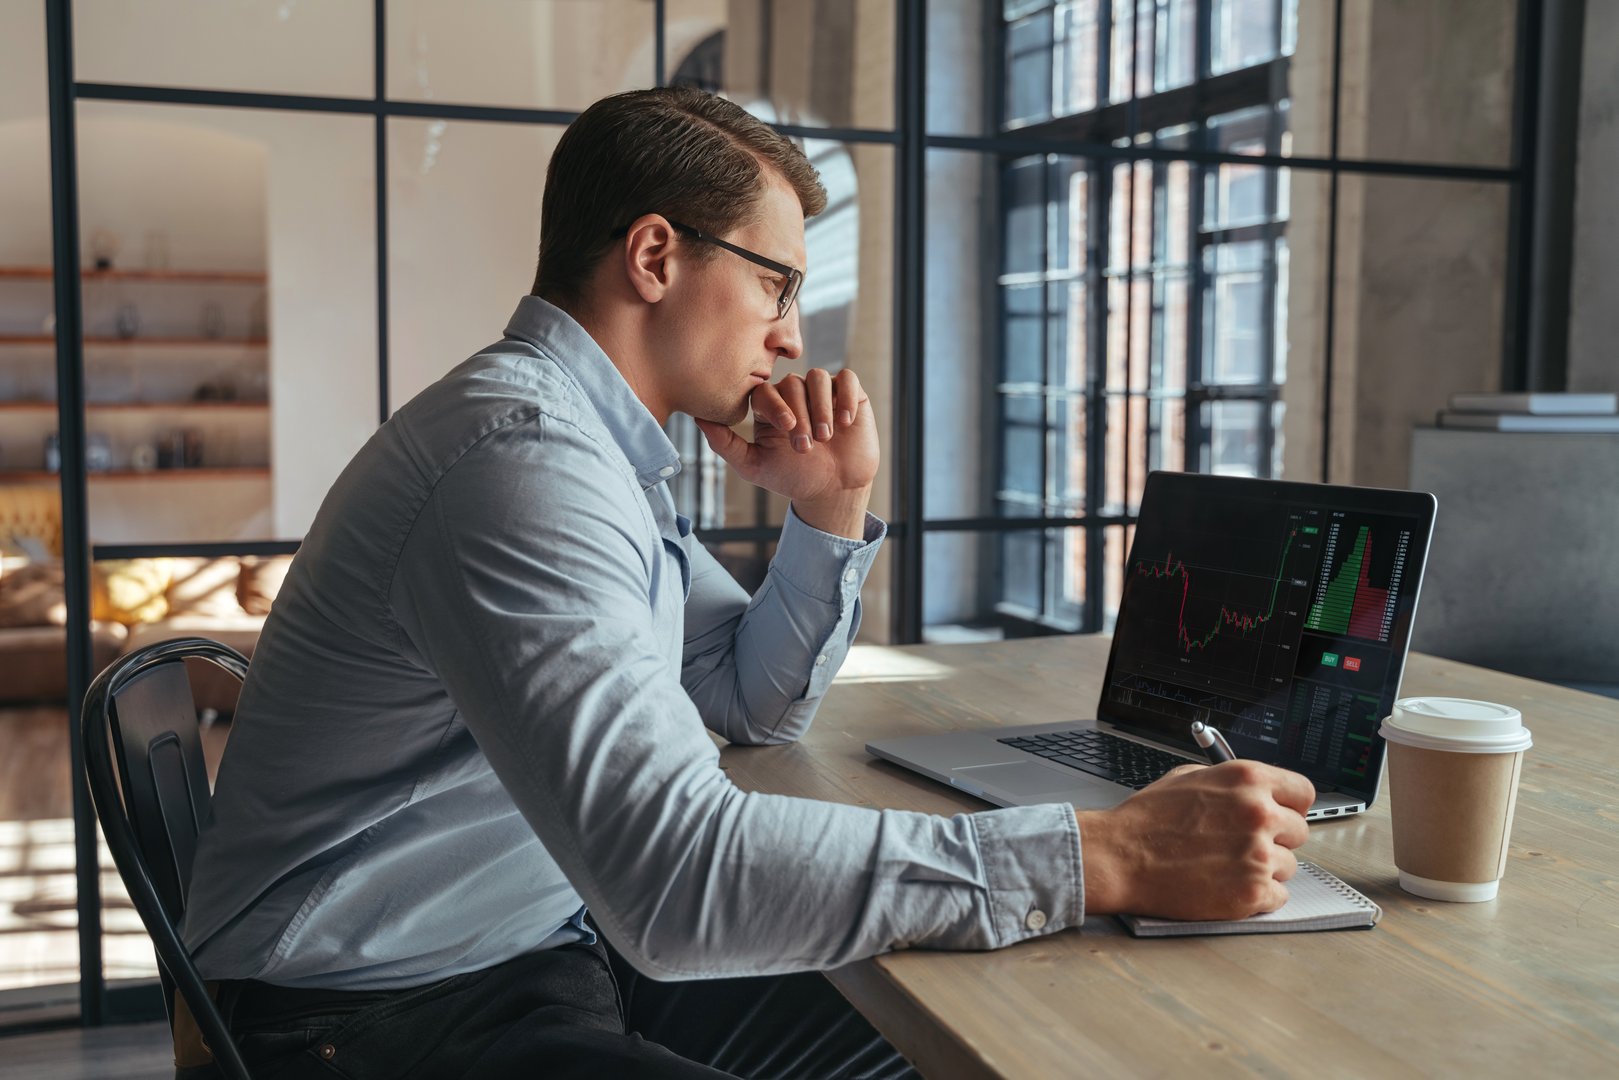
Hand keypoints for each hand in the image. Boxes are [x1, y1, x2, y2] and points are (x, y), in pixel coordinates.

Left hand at [694, 368, 879, 538]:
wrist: (833, 490)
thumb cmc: (792, 477)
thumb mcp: (753, 466)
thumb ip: (725, 444)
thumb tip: (697, 417)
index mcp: (769, 406)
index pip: (766, 391)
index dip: (776, 405)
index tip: (787, 427)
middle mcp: (794, 394)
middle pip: (793, 384)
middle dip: (801, 414)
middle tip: (805, 445)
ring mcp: (822, 392)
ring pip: (819, 377)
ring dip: (822, 407)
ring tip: (826, 437)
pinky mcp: (849, 394)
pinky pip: (847, 379)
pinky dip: (845, 397)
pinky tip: (845, 422)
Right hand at [1075, 760, 1314, 919]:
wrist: (1119, 857)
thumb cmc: (1146, 820)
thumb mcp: (1189, 778)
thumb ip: (1232, 785)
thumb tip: (1256, 793)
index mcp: (1247, 779)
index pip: (1303, 792)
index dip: (1291, 805)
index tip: (1282, 814)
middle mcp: (1259, 813)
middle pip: (1299, 831)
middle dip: (1275, 838)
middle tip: (1243, 845)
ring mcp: (1259, 855)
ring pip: (1289, 866)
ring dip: (1265, 869)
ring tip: (1226, 866)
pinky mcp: (1252, 892)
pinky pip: (1278, 897)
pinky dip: (1257, 896)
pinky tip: (1228, 885)